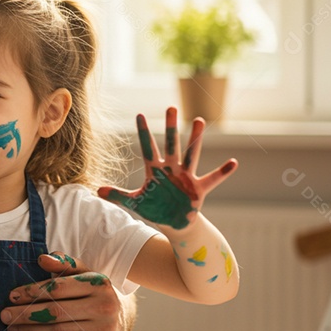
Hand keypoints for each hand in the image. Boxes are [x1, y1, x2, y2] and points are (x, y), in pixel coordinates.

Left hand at [1, 252, 125, 330]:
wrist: (117, 315)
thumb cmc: (92, 290)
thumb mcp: (82, 271)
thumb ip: (63, 263)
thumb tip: (43, 259)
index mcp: (99, 283)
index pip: (59, 288)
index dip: (33, 292)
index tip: (12, 295)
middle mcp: (104, 306)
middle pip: (56, 311)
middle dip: (26, 313)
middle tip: (5, 314)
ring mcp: (102, 328)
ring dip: (31, 330)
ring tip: (12, 327)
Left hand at [98, 107, 237, 229]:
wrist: (175, 222)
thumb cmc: (155, 209)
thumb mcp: (135, 202)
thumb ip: (117, 196)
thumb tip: (96, 191)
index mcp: (155, 170)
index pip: (147, 148)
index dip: (144, 132)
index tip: (140, 114)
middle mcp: (171, 168)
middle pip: (171, 144)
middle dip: (171, 127)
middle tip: (171, 107)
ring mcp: (186, 176)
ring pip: (191, 153)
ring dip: (195, 138)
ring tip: (199, 120)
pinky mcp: (199, 188)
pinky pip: (212, 179)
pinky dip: (223, 172)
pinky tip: (233, 163)